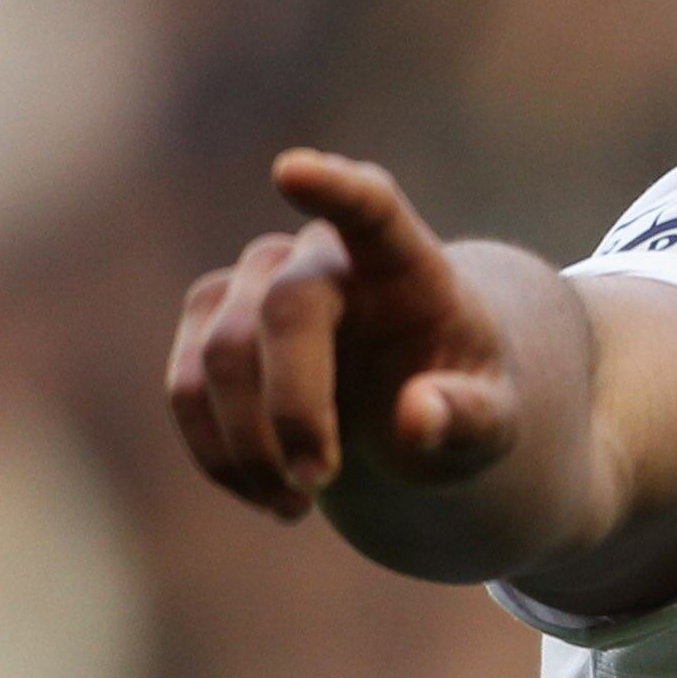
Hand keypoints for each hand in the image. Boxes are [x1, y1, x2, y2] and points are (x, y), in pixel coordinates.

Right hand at [166, 151, 516, 520]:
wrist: (410, 404)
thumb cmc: (458, 402)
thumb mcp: (490, 426)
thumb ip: (467, 419)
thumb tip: (418, 416)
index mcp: (406, 261)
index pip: (371, 208)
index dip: (335, 190)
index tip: (292, 170)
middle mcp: (323, 253)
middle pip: (281, 313)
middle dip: (291, 410)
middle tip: (320, 488)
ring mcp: (256, 280)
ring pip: (218, 357)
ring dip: (249, 448)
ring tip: (296, 507)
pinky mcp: (210, 321)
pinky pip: (186, 388)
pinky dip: (219, 455)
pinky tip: (264, 492)